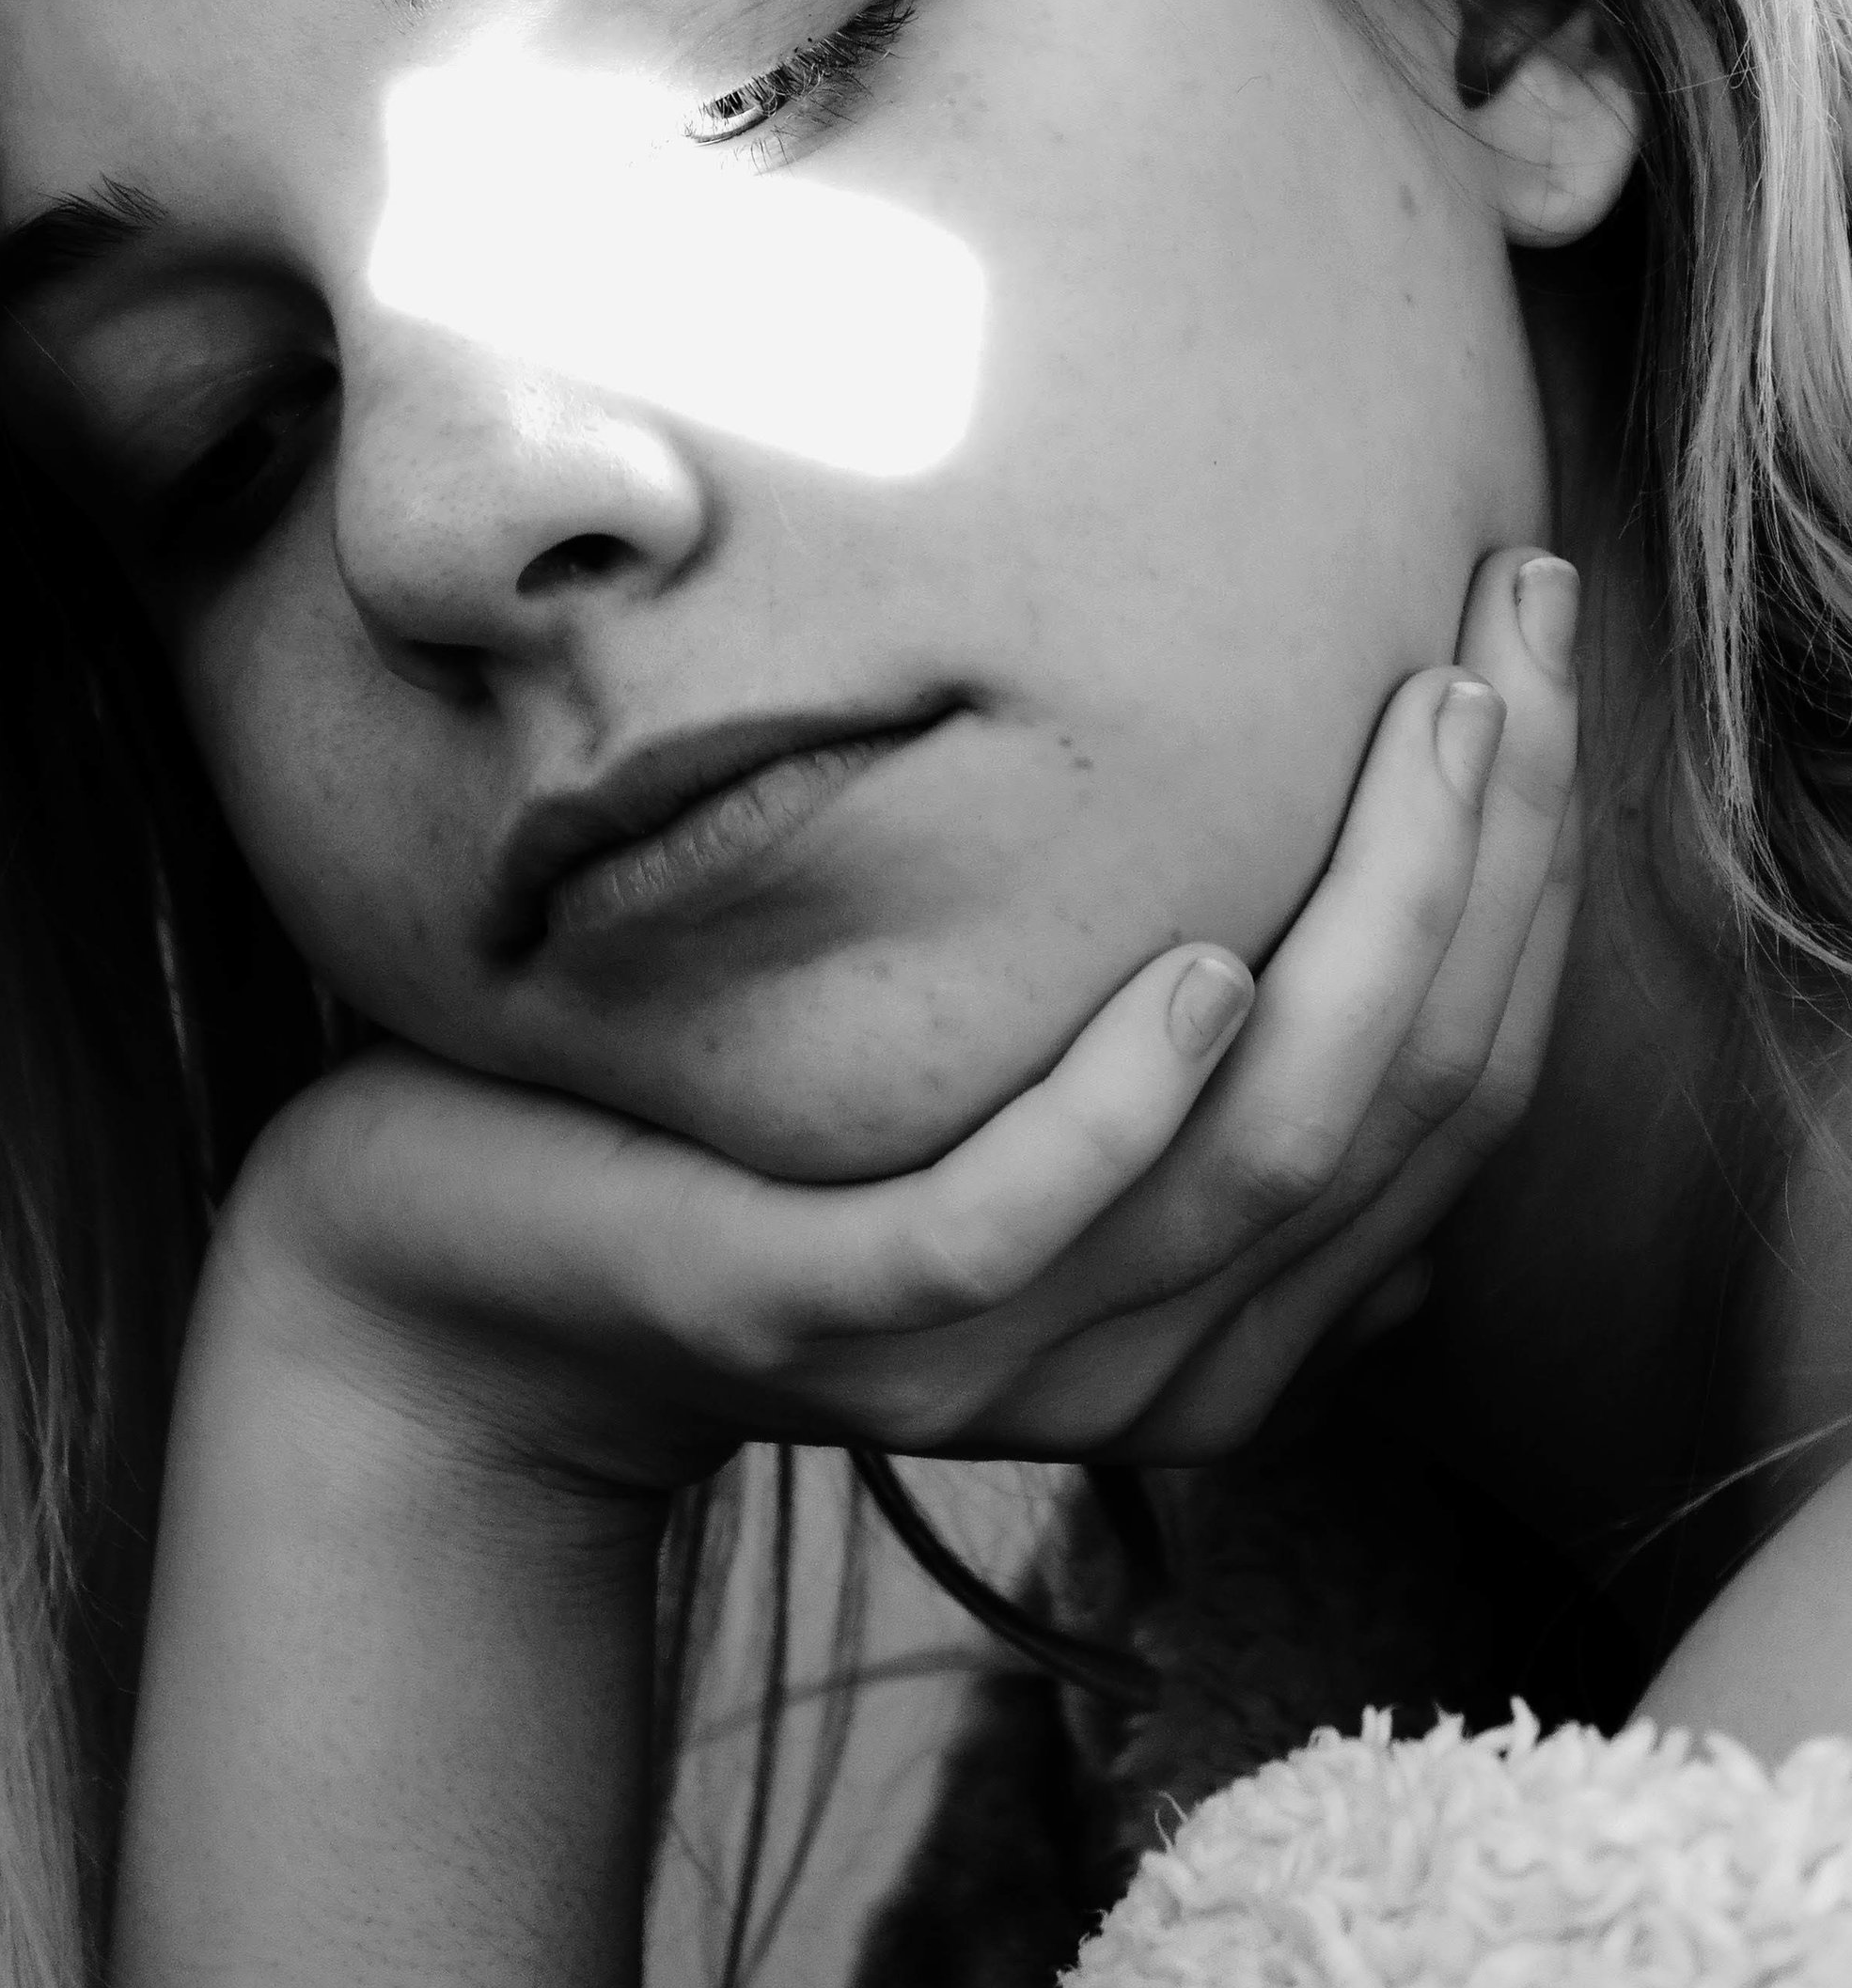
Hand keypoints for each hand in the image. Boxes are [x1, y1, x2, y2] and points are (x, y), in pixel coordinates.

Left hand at [224, 544, 1578, 1490]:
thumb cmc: (734, 1128)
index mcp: (1220, 1310)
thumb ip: (1160, 1089)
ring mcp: (992, 1354)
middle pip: (1402, 1108)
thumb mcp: (987, 1101)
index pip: (1453, 1099)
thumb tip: (1310, 988)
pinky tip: (1193, 959)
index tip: (1539, 655)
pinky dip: (1127, 1098)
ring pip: (1264, 1153)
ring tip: (1415, 729)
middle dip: (1491, 858)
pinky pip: (1019, 1215)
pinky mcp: (828, 1320)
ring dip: (1366, 933)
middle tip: (1512, 629)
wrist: (448, 1278)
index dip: (1526, 876)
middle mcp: (1148, 1358)